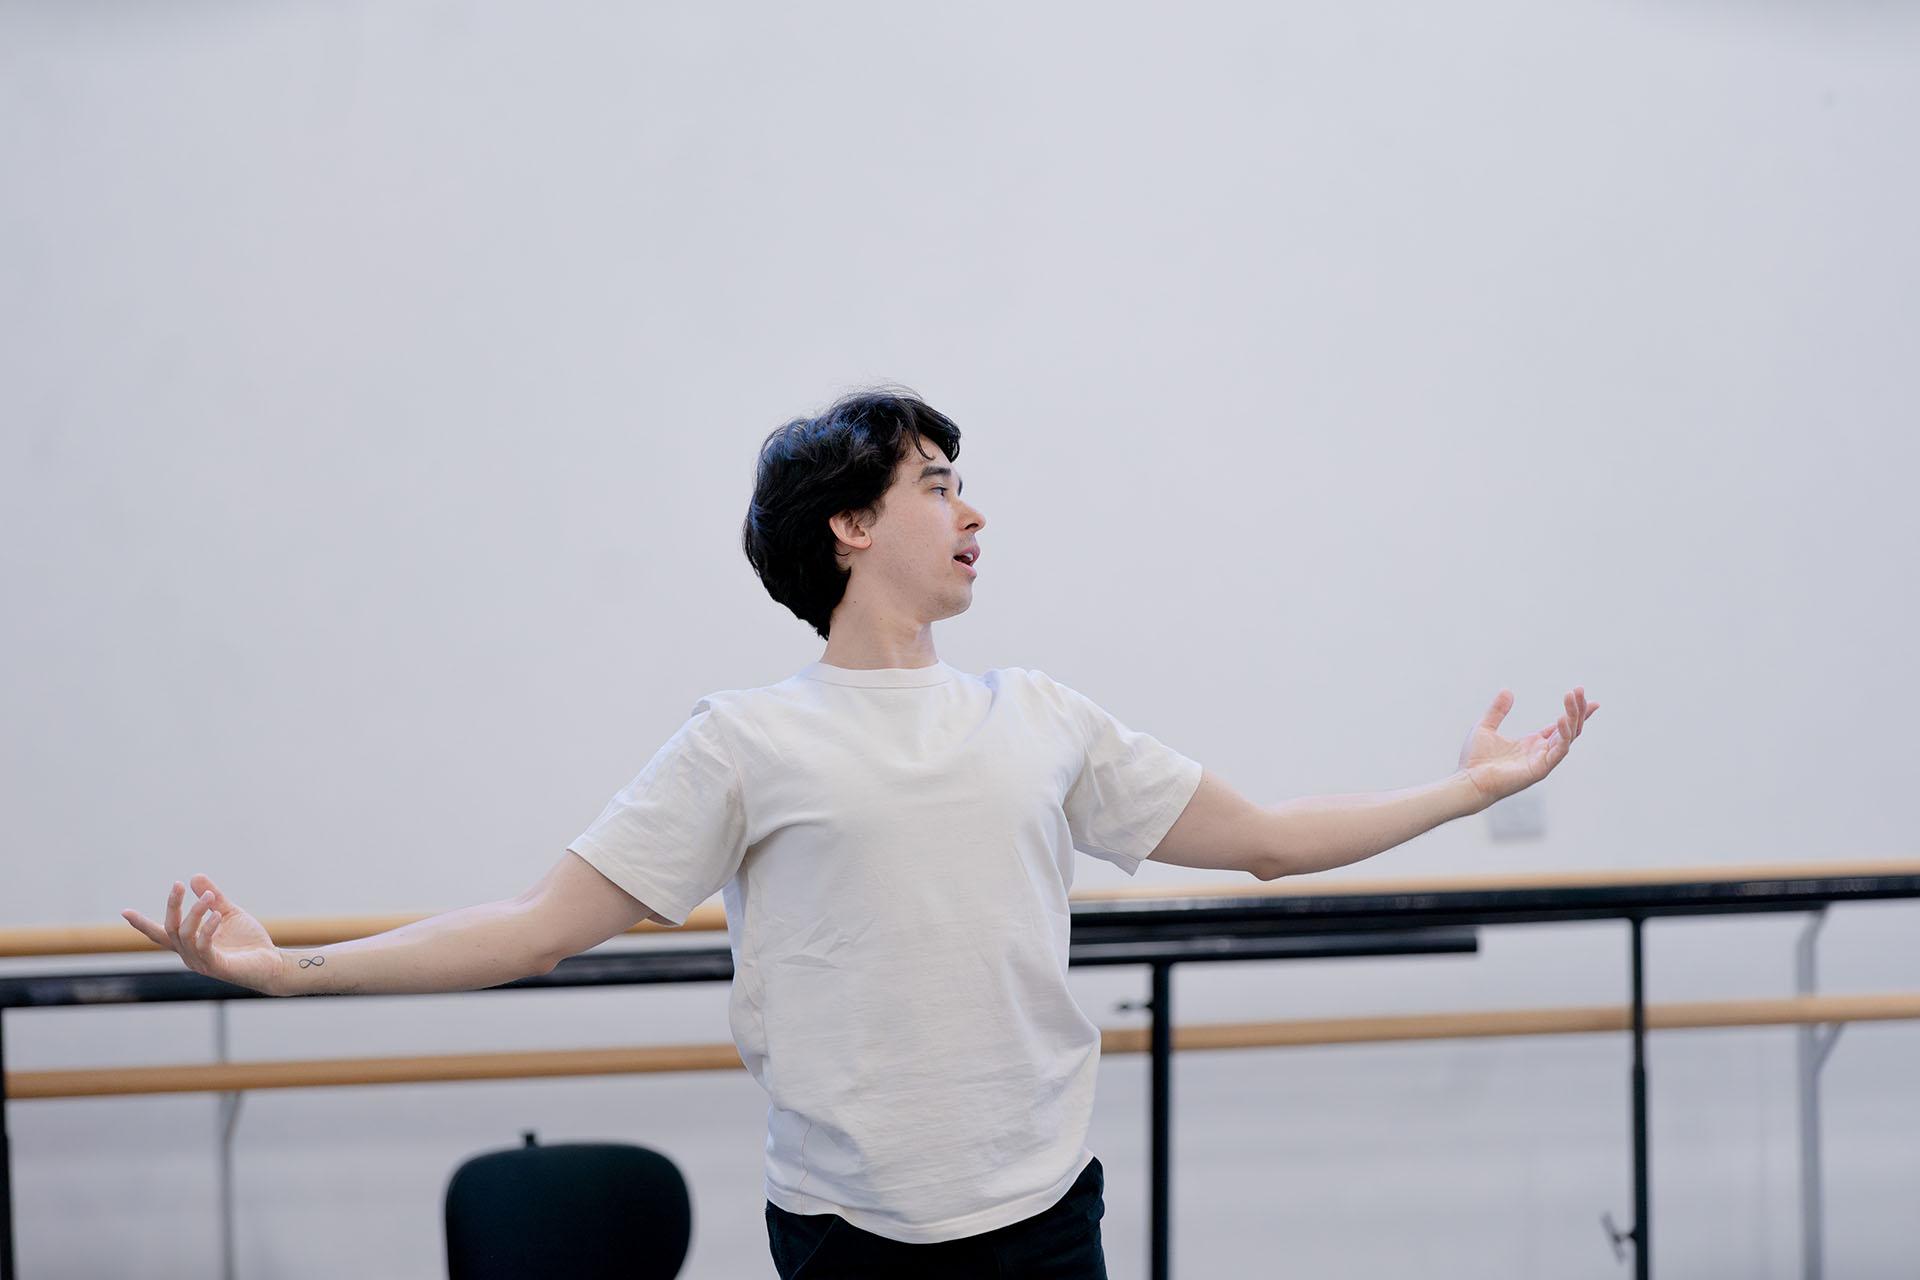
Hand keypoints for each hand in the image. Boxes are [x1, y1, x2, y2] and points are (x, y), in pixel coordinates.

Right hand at [122, 875, 284, 995]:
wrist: (271, 964)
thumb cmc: (248, 942)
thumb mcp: (228, 913)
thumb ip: (212, 898)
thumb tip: (194, 877)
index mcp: (189, 943)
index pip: (160, 933)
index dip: (142, 924)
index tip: (124, 911)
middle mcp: (190, 955)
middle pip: (170, 928)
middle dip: (172, 906)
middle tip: (176, 884)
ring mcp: (201, 962)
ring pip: (185, 935)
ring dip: (195, 912)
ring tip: (208, 896)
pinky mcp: (216, 966)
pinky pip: (204, 945)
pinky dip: (208, 928)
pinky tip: (217, 914)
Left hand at [1458, 686, 1596, 809]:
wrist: (1468, 780)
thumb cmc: (1475, 760)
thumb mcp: (1485, 727)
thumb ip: (1497, 710)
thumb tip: (1507, 691)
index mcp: (1532, 743)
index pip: (1560, 726)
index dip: (1573, 711)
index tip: (1581, 693)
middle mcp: (1541, 752)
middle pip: (1569, 729)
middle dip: (1577, 710)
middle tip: (1579, 689)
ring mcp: (1542, 761)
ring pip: (1568, 737)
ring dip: (1574, 717)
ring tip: (1573, 698)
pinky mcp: (1540, 769)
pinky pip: (1559, 750)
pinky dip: (1564, 735)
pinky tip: (1562, 718)